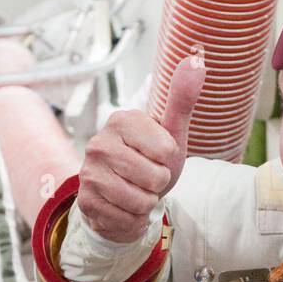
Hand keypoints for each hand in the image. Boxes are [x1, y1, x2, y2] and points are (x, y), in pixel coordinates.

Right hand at [77, 56, 204, 241]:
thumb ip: (182, 99)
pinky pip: (127, 220)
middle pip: (154, 177)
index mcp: (121, 120)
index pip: (166, 149)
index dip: (168, 159)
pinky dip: (133, 220)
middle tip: (147, 178)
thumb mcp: (171, 133)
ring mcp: (88, 173)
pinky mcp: (86, 203)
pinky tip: (124, 208)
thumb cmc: (150, 162)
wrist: (125, 198)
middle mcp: (99, 143)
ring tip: (137, 192)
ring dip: (146, 203)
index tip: (157, 156)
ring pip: (140, 201)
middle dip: (159, 184)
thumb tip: (196, 61)